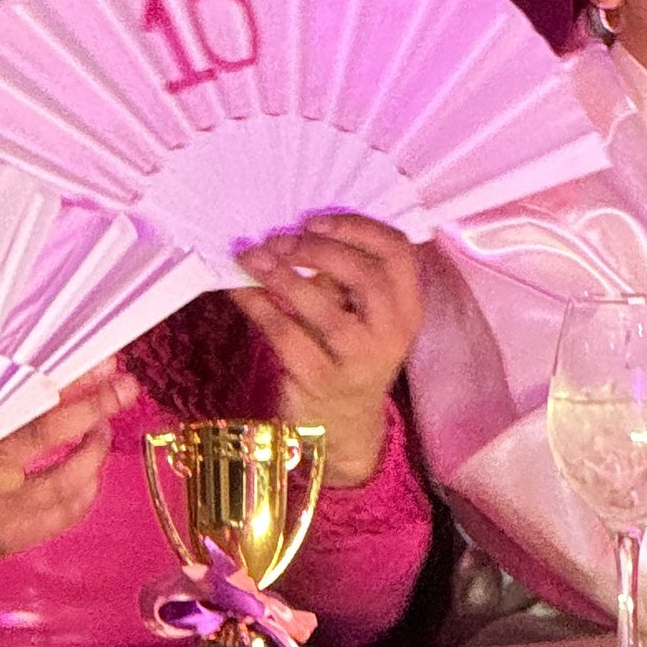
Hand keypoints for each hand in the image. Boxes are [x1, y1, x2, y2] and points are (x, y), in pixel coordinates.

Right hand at [0, 367, 132, 576]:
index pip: (35, 437)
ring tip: (101, 440)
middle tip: (121, 395)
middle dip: (98, 432)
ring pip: (59, 510)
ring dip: (89, 473)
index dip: (75, 406)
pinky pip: (38, 529)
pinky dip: (65, 506)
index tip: (104, 380)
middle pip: (63, 473)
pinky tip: (73, 486)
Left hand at [233, 215, 423, 487]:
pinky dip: (257, 305)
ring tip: (252, 256)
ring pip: (325, 310)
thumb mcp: (359, 314)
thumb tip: (292, 231)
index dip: (357, 228)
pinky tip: (238, 288)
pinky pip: (285, 335)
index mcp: (407, 307)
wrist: (341, 425)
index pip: (398, 252)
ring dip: (284, 276)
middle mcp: (391, 334)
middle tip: (280, 240)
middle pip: (367, 277)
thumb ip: (341, 275)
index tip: (314, 221)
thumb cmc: (346, 353)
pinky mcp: (319, 381)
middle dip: (319, 250)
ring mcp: (357, 361)